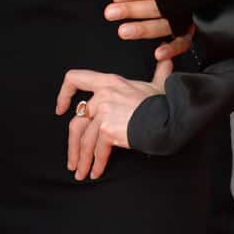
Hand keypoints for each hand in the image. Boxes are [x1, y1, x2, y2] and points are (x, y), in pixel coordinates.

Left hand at [56, 58, 172, 180]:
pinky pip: (97, 150)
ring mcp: (103, 111)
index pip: (75, 78)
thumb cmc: (166, 102)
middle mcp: (102, 94)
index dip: (64, 95)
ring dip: (82, 160)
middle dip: (73, 145)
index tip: (61, 110)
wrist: (172, 117)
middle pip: (76, 121)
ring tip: (81, 173)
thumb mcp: (157, 84)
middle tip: (73, 160)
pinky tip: (95, 172)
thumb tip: (166, 61)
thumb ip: (158, 72)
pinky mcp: (107, 129)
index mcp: (108, 81)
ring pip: (84, 140)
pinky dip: (96, 164)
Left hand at [104, 0, 193, 62]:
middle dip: (131, 10)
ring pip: (163, 24)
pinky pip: (181, 43)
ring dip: (143, 28)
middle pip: (154, 7)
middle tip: (111, 13)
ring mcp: (185, 19)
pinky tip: (158, 54)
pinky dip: (171, 48)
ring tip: (123, 32)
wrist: (220, 8)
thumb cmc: (177, 3)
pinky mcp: (190, 35)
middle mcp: (179, 5)